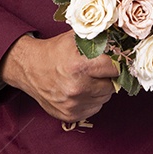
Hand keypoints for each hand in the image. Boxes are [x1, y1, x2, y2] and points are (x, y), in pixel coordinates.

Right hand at [0, 31, 119, 121]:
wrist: (30, 68)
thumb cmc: (55, 51)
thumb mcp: (77, 38)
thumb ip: (100, 39)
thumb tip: (122, 41)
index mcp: (80, 66)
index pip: (115, 69)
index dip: (116, 63)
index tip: (114, 61)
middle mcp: (77, 87)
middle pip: (111, 85)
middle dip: (107, 77)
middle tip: (98, 70)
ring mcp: (73, 104)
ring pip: (104, 98)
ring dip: (100, 89)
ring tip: (88, 79)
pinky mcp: (69, 115)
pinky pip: (94, 109)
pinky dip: (92, 100)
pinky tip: (82, 90)